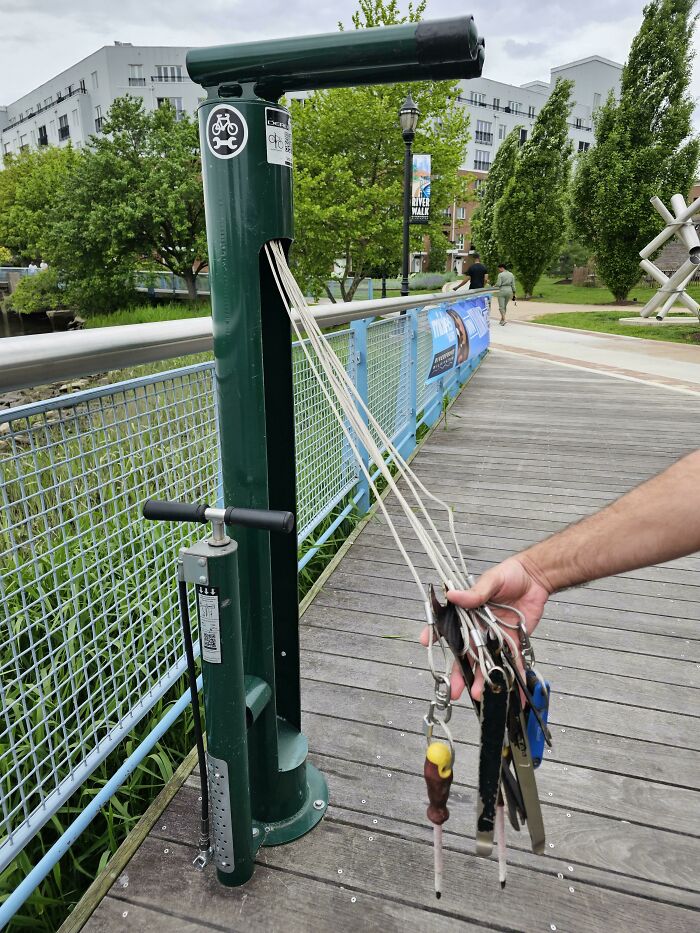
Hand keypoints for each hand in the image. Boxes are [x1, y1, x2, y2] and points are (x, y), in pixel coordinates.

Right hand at [420, 557, 550, 701]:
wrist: (535, 578)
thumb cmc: (509, 574)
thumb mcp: (491, 580)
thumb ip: (475, 592)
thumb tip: (454, 595)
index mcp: (468, 612)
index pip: (448, 625)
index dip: (435, 634)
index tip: (425, 642)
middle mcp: (478, 628)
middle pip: (466, 653)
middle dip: (459, 673)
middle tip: (453, 690)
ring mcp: (495, 638)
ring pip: (486, 662)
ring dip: (483, 680)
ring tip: (478, 695)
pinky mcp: (513, 643)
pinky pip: (512, 663)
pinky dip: (513, 678)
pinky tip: (512, 694)